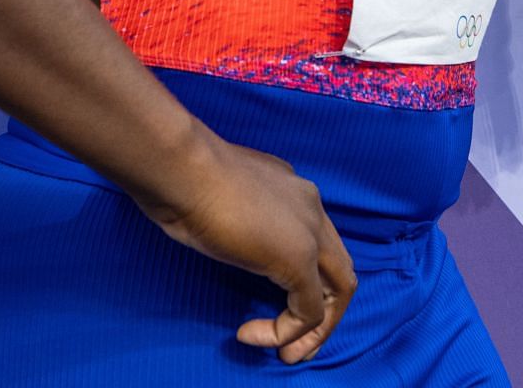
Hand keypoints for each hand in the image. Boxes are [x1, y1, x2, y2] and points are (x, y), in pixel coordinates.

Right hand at [150, 138, 356, 363]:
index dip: (304, 280)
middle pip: (339, 268)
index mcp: (292, 190)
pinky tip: (251, 334)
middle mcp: (310, 207)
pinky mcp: (299, 259)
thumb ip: (237, 218)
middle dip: (325, 312)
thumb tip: (229, 237)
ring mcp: (309, 232)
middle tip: (294, 343)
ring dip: (316, 330)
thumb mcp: (219, 199)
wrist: (182, 168)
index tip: (269, 303)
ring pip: (339, 290)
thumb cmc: (184, 178)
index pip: (317, 241)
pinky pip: (309, 311)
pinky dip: (286, 331)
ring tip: (286, 354)